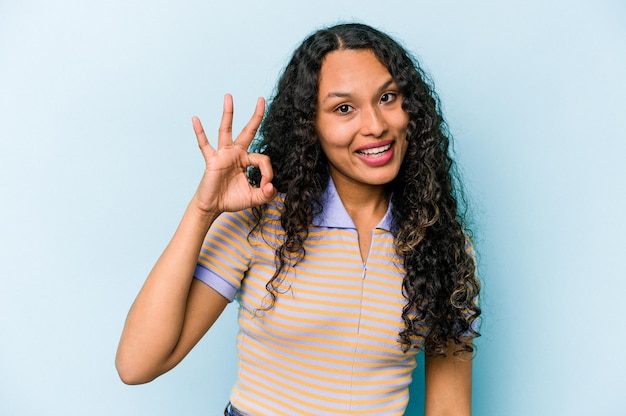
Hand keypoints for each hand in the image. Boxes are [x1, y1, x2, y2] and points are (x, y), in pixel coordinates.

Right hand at [191, 94, 275, 214]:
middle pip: (248, 131)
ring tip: (229, 97)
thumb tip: (272, 187)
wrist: (213, 206)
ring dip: (228, 114)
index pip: (263, 159)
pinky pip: (204, 145)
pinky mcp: (212, 160)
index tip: (266, 186)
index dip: (268, 172)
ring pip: (226, 130)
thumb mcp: (254, 198)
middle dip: (256, 116)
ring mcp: (223, 155)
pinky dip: (200, 133)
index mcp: (247, 160)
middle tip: (261, 100)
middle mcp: (236, 153)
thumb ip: (266, 194)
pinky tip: (195, 119)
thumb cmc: (232, 199)